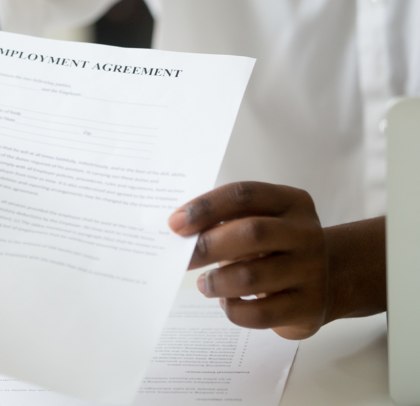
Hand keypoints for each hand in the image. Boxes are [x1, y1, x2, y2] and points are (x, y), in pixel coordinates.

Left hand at [168, 182, 327, 339]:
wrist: (332, 278)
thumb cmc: (278, 246)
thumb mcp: (263, 221)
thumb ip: (229, 221)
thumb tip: (180, 232)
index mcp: (291, 202)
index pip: (244, 195)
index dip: (206, 207)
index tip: (176, 223)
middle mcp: (306, 233)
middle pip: (250, 233)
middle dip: (207, 245)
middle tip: (182, 259)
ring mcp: (311, 271)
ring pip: (251, 276)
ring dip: (217, 282)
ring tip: (204, 284)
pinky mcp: (308, 308)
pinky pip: (259, 313)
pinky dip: (233, 309)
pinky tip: (227, 302)